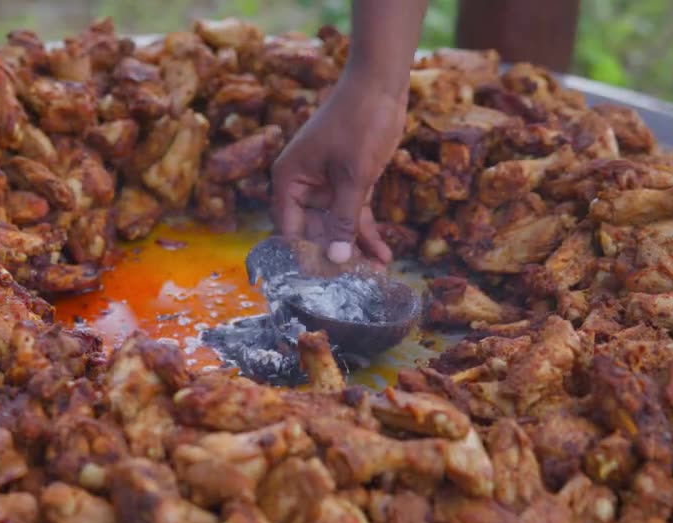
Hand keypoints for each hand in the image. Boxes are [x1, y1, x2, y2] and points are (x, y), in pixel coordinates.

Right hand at [270, 74, 406, 265]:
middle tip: (353, 286)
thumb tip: (337, 259)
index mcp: (289, 181)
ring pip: (337, 227)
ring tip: (374, 276)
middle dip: (333, 257)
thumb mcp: (353, 176)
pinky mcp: (349, 183)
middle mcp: (302, 187)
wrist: (381, 85)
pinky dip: (367, 233)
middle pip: (312, 233)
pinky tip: (384, 254)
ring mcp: (326, 186)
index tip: (319, 284)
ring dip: (355, 249)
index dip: (303, 257)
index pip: (288, 230)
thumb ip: (344, 220)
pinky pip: (354, 215)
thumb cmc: (358, 123)